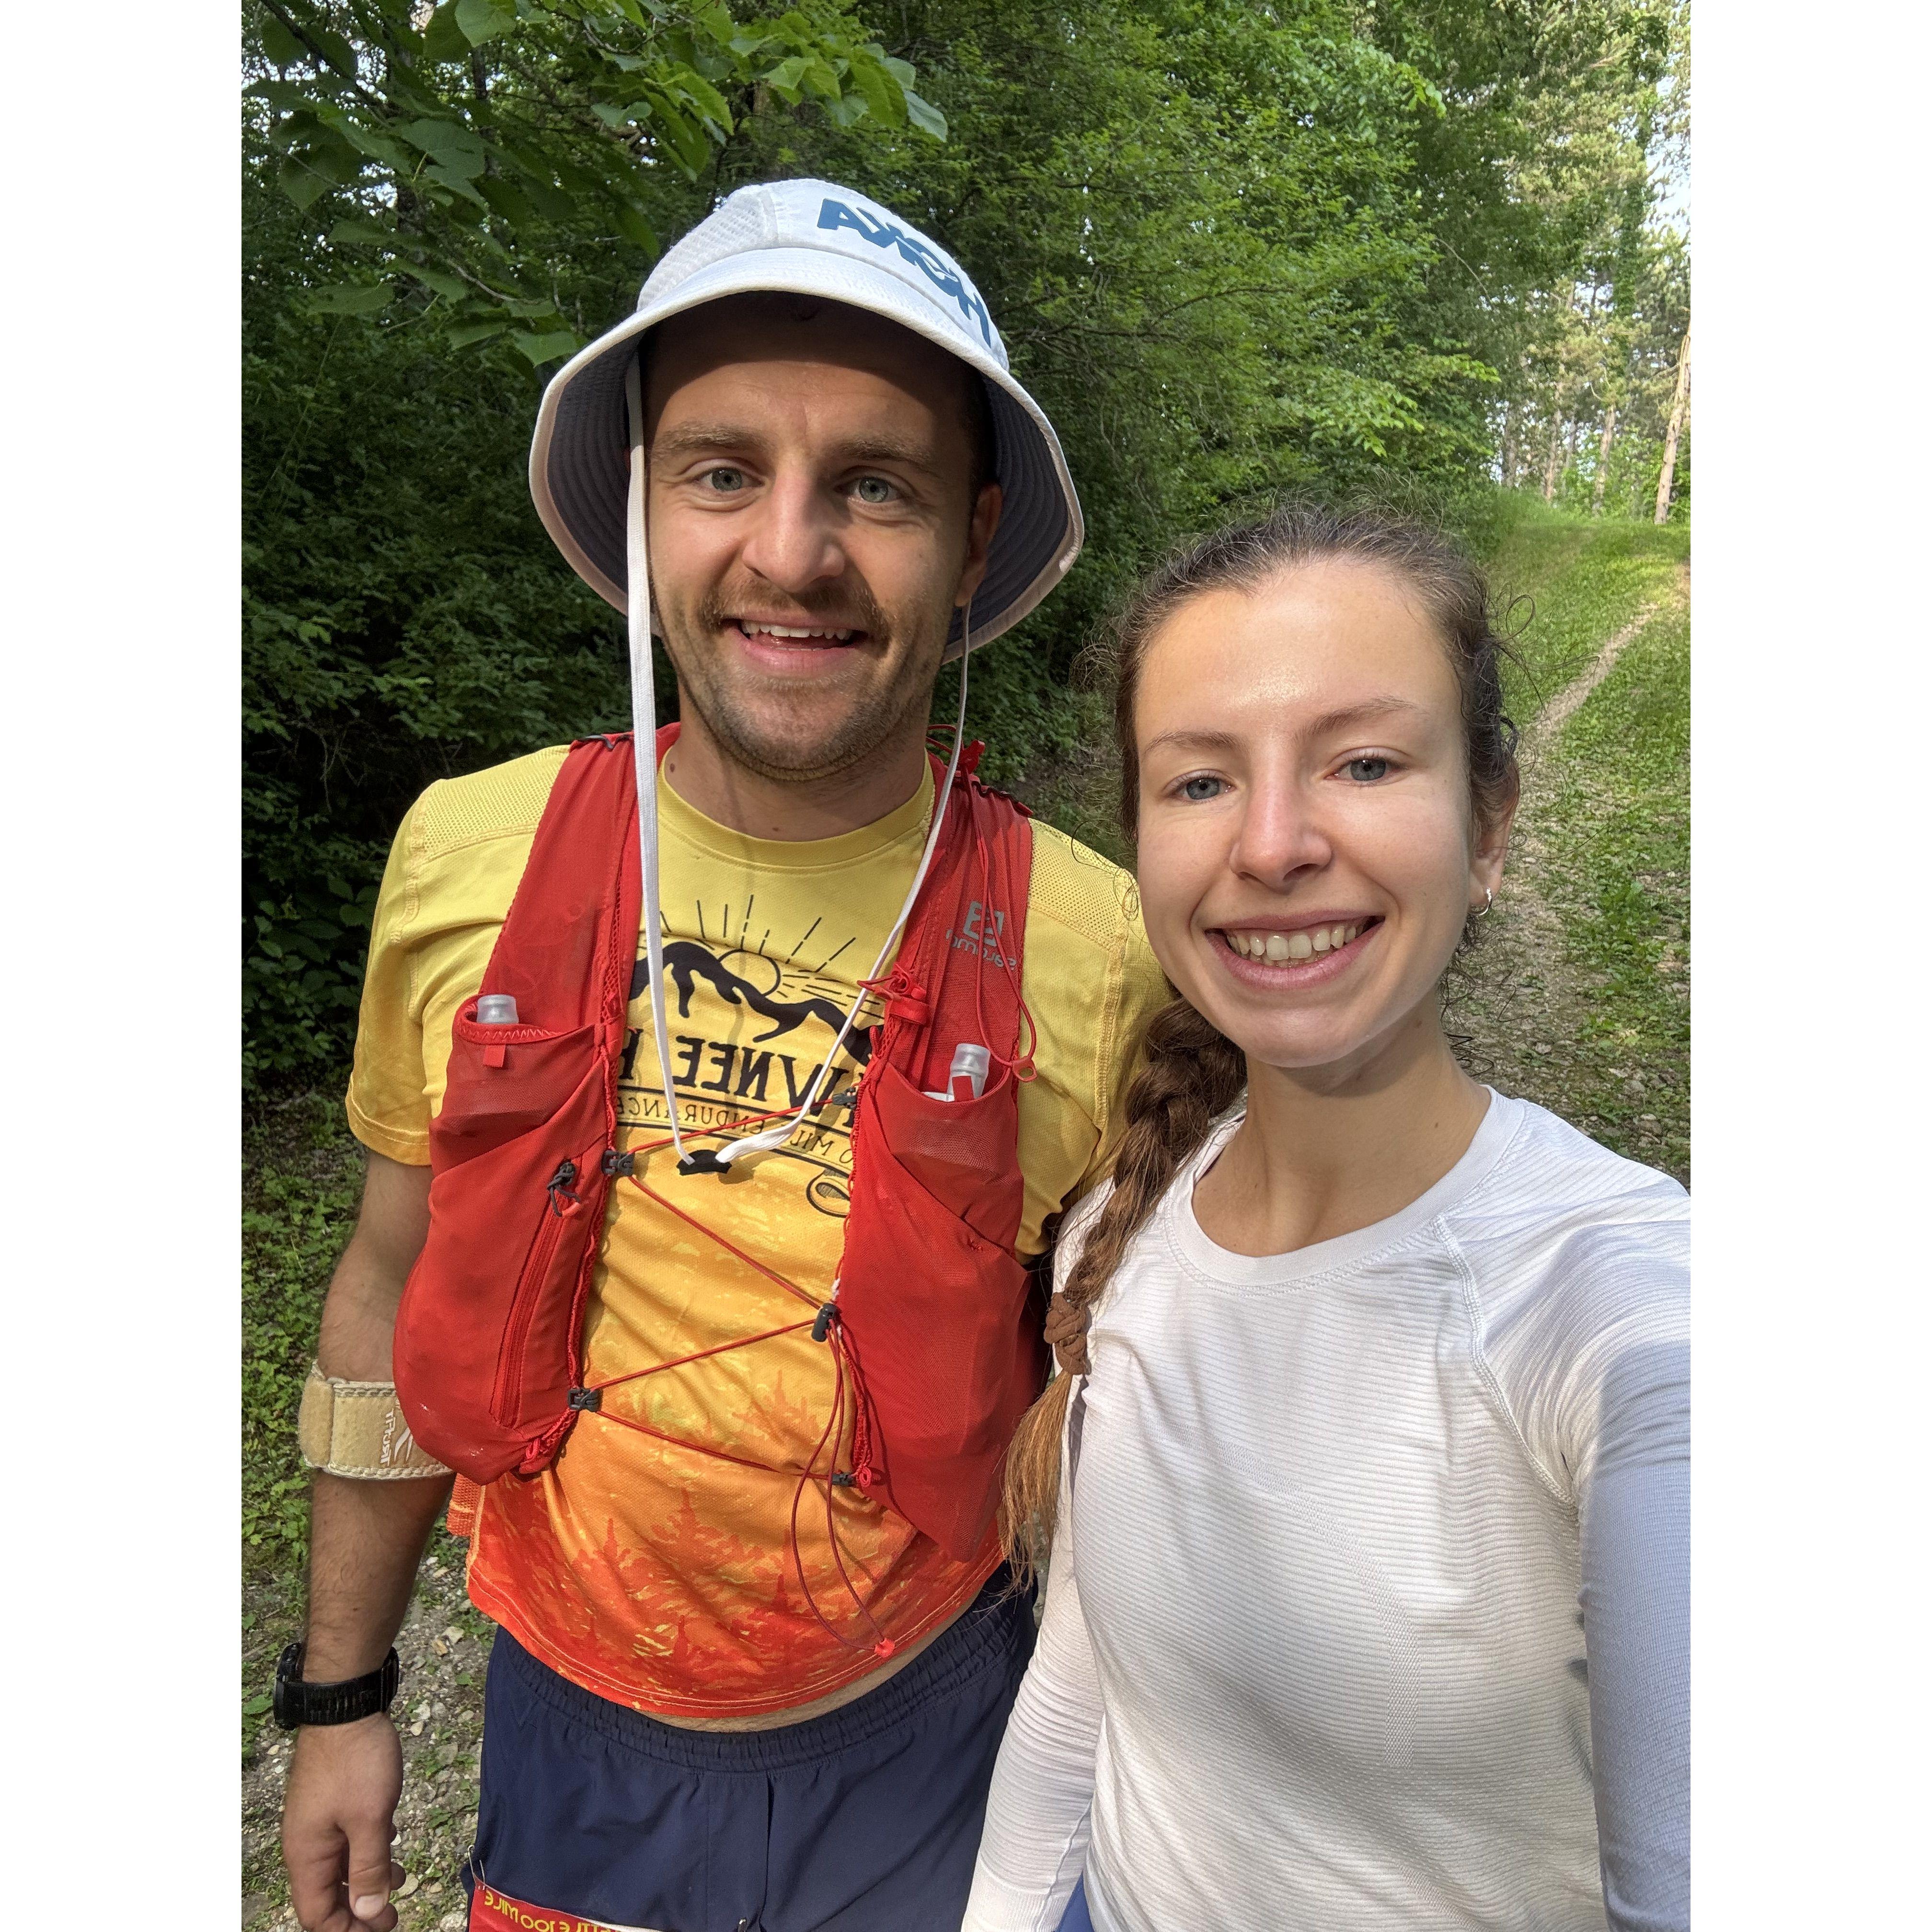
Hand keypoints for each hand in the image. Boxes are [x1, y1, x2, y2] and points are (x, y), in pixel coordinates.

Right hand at [281, 1713, 408, 1931]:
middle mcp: (307, 1843)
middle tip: (393, 1914)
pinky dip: (368, 1848)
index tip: (381, 1928)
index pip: (317, 1914)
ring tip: (401, 1876)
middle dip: (359, 1909)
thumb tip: (367, 1911)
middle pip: (327, 1895)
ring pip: (340, 1866)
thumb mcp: (370, 1819)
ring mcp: (318, 1821)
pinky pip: (346, 1840)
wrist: (347, 1706)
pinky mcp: (333, 1802)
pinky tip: (391, 1841)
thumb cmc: (356, 1761)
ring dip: (368, 1877)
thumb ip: (369, 1867)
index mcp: (307, 1855)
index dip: (347, 1929)